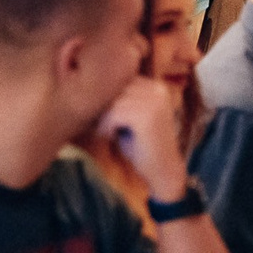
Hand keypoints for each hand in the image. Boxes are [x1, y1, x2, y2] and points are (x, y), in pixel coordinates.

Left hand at [98, 76, 188, 202]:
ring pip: (112, 101)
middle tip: (103, 126)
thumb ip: (119, 98)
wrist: (163, 172)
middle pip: (115, 88)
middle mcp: (157, 89)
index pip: (120, 80)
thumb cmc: (142, 145)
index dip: (108, 98)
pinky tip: (110, 137)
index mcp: (155, 86)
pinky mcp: (147, 117)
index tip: (106, 118)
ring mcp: (154, 102)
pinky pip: (113, 114)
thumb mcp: (131, 115)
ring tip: (107, 132)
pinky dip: (106, 127)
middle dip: (104, 108)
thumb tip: (89, 84)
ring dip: (103, 119)